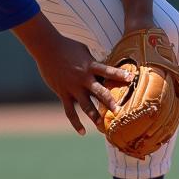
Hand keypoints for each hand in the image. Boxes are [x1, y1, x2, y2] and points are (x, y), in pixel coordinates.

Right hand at [14, 15, 132, 134]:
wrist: (47, 48)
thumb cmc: (67, 46)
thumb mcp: (84, 52)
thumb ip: (93, 63)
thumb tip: (103, 70)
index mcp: (90, 65)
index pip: (107, 71)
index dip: (119, 75)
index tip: (131, 79)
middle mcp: (82, 78)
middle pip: (99, 92)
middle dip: (109, 101)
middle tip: (119, 111)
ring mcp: (72, 87)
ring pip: (85, 105)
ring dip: (94, 116)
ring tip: (102, 126)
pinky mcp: (62, 93)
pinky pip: (70, 111)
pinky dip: (75, 122)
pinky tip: (82, 132)